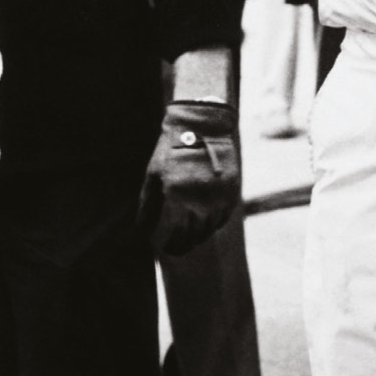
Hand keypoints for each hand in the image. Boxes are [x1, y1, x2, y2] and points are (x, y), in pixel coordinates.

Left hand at [138, 99, 241, 256]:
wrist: (202, 127)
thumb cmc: (172, 150)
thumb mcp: (154, 175)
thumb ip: (148, 204)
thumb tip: (143, 229)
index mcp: (180, 198)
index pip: (178, 234)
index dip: (172, 245)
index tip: (166, 249)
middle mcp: (202, 201)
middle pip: (195, 235)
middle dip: (185, 245)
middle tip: (177, 248)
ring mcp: (220, 197)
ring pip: (210, 228)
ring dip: (199, 236)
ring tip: (189, 238)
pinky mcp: (232, 191)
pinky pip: (223, 217)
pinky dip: (213, 225)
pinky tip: (204, 224)